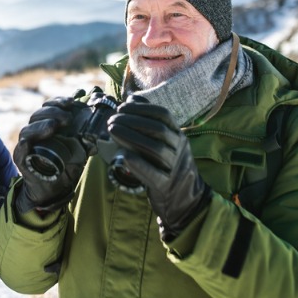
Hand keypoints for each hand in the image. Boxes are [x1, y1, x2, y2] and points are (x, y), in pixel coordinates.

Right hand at [13, 96, 88, 214]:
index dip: (58, 102)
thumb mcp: (78, 151)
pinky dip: (25, 144)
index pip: (48, 108)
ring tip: (52, 126)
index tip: (71, 103)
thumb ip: (85, 138)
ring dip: (40, 126)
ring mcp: (26, 146)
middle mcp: (34, 133)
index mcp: (46, 126)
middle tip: (67, 118)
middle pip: (38, 116)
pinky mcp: (21, 160)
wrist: (51, 190)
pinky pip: (21, 150)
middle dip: (53, 112)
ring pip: (28, 130)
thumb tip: (99, 125)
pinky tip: (30, 142)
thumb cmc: (64, 168)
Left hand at [108, 96, 211, 240]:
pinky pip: (153, 173)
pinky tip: (122, 155)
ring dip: (131, 137)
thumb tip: (131, 99)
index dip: (142, 108)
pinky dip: (137, 164)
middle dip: (132, 121)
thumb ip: (149, 121)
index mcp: (178, 134)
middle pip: (158, 129)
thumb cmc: (167, 164)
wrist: (185, 198)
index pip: (163, 114)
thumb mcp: (164, 141)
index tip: (121, 107)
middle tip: (112, 120)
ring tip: (112, 131)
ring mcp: (174, 167)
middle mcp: (179, 148)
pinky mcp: (166, 185)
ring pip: (156, 149)